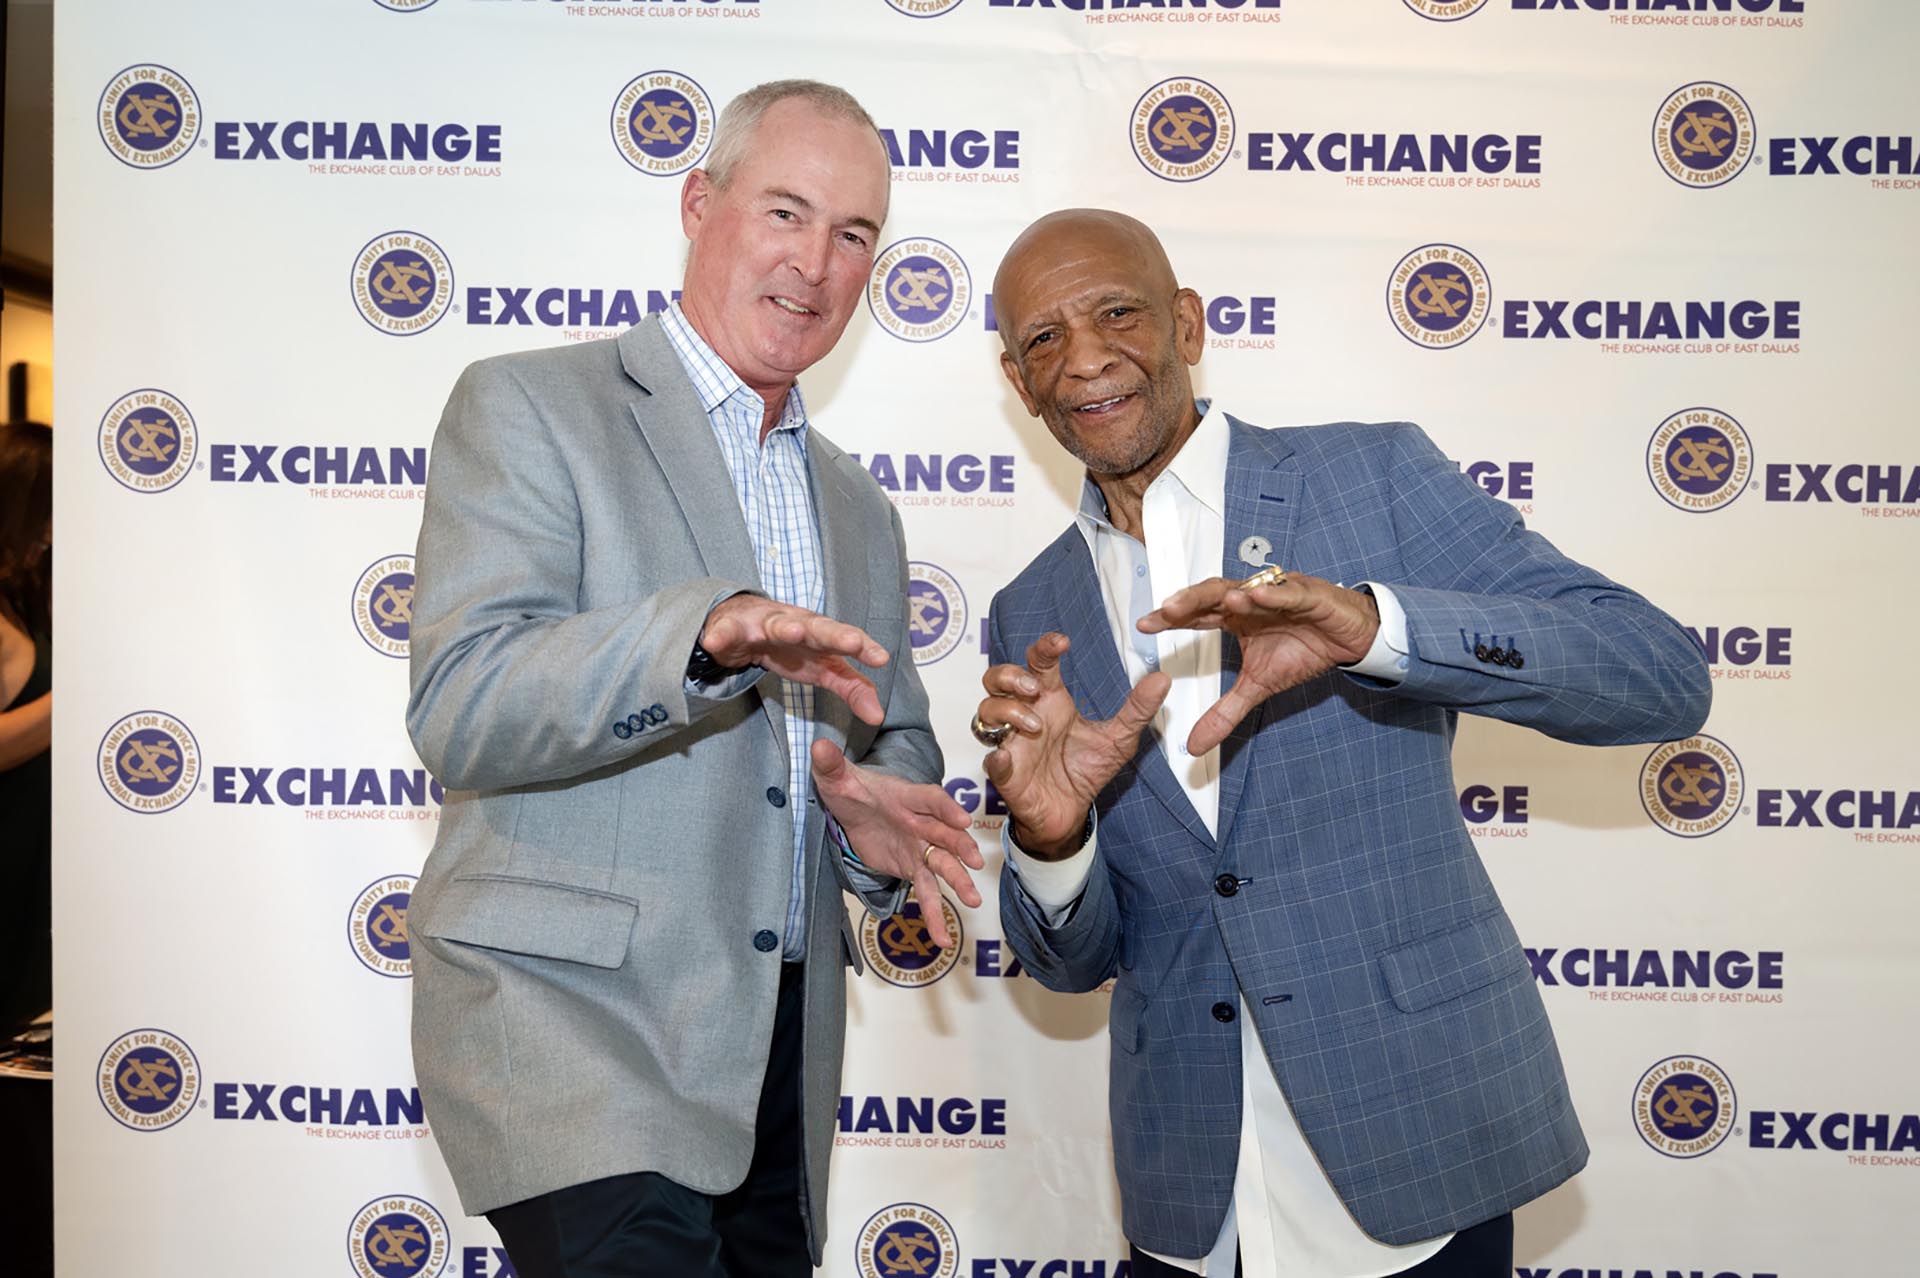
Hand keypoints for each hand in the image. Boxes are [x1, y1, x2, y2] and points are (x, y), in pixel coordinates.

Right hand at [700, 595, 888, 725]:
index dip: (864, 648)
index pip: (846, 640)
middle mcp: (796, 624)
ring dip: (784, 627)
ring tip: (791, 632)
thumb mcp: (824, 669)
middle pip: (818, 628)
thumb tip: (878, 715)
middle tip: (852, 642)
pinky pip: (726, 632)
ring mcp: (764, 624)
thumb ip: (852, 688)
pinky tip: (715, 641)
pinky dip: (721, 635)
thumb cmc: (790, 646)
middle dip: (834, 634)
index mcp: (821, 635)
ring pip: (776, 624)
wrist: (741, 623)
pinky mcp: (733, 629)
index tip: (881, 659)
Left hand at [810, 740, 982, 948]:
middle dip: (960, 847)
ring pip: (943, 865)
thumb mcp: (836, 778)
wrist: (852, 808)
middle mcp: (920, 822)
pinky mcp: (913, 867)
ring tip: (972, 902)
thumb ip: (830, 764)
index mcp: (907, 796)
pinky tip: (941, 939)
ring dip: (958, 881)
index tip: (961, 820)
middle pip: (945, 834)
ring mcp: (920, 847)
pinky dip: (933, 914)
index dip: (946, 808)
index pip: (931, 799)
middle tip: (974, 862)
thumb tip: (818, 745)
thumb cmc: (850, 789)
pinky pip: (926, 892)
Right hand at [976, 633, 1168, 859]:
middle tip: (1036, 688)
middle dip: (1010, 675)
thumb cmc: (1086, 771)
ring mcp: (1011, 742)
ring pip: (986, 711)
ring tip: (1036, 725)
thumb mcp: (1119, 739)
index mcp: (1051, 701)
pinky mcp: (1006, 773)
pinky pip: (991, 760)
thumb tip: (1162, 679)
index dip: (1043, 647)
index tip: (1062, 643)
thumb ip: (1137, 709)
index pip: (1038, 663)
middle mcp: (1025, 715)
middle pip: (996, 678)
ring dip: (1008, 711)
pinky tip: (1007, 757)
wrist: (1071, 814)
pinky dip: (996, 757)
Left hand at [1137, 572, 1379, 755]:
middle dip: (1190, 601)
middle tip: (1166, 611)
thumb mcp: (1258, 687)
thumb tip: (1193, 746)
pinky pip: (1288, 593)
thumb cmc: (1303, 650)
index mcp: (1236, 616)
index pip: (1197, 614)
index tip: (1143, 625)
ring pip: (1247, 589)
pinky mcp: (1309, 595)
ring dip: (1227, 595)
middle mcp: (1251, 599)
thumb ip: (1224, 713)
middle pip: (1213, 595)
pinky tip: (1256, 597)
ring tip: (1209, 603)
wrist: (1349, 640)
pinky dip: (1273, 595)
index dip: (1171, 618)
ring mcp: (1278, 594)